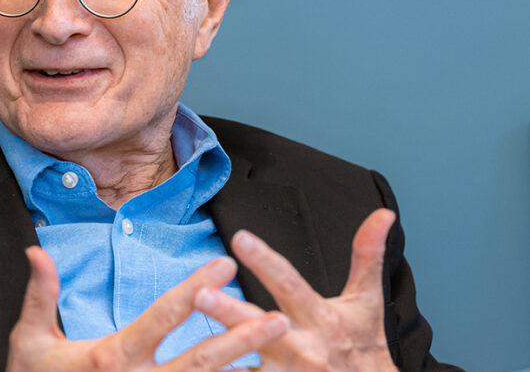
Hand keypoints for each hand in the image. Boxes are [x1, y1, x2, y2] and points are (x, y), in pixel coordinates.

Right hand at [7, 246, 289, 370]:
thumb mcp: (30, 341)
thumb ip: (40, 294)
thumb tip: (37, 249)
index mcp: (112, 357)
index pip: (162, 317)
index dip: (195, 288)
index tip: (225, 263)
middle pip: (200, 359)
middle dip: (242, 336)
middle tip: (279, 318)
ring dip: (245, 368)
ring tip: (278, 352)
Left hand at [194, 208, 397, 370]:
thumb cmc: (365, 347)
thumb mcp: (367, 301)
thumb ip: (367, 255)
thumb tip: (382, 214)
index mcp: (320, 318)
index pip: (289, 283)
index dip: (265, 261)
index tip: (240, 238)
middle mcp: (301, 348)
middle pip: (260, 326)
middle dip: (229, 311)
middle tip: (201, 294)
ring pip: (248, 363)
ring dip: (220, 353)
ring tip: (190, 345)